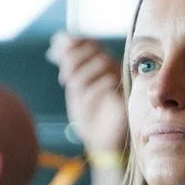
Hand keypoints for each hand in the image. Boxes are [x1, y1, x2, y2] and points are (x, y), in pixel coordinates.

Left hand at [50, 33, 128, 158]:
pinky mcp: (127, 97)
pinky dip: (91, 87)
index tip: (59, 49)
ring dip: (81, 73)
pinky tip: (81, 98)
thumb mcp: (75, 87)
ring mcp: (123, 82)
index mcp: (103, 66)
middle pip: (96, 50)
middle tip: (63, 77)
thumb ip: (69, 64)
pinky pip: (110, 82)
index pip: (91, 43)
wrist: (102, 145)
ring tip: (71, 88)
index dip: (75, 42)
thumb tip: (57, 40)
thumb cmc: (91, 116)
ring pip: (102, 62)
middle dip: (75, 58)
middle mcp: (116, 71)